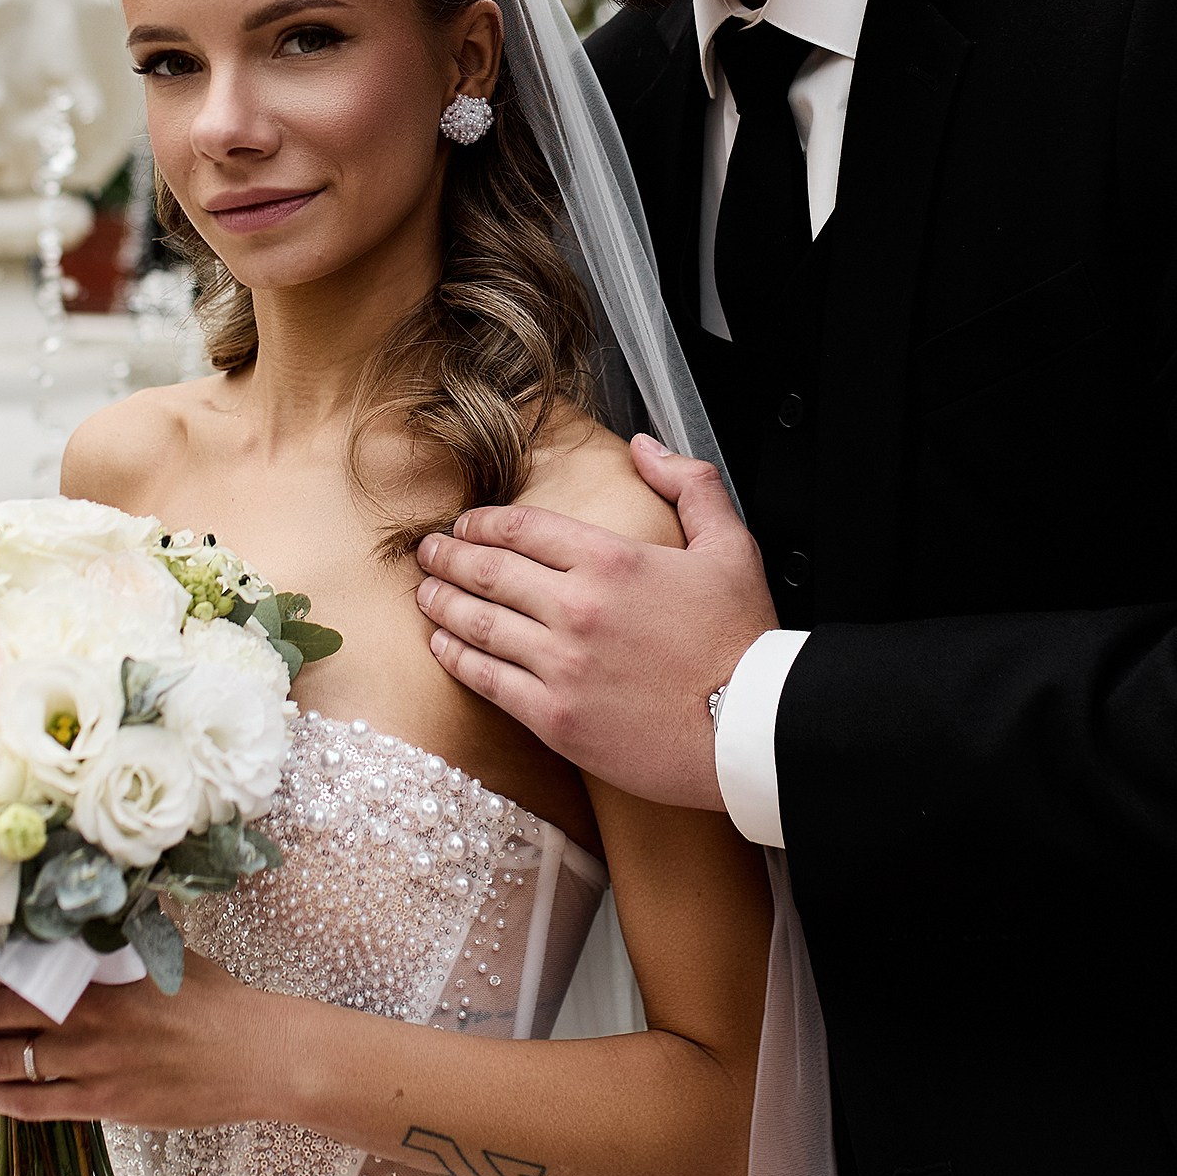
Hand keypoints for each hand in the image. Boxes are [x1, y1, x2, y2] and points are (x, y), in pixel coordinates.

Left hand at [0, 951, 288, 1129]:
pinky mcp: (104, 1105)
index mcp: (103, 979)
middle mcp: (89, 1022)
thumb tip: (98, 917)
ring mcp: (93, 1067)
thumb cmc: (220, 1003)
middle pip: (2, 1015)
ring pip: (8, 1062)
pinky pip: (33, 1105)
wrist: (260, 1057)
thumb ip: (125, 943)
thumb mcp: (170, 957)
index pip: (22, 970)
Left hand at [414, 438, 777, 809]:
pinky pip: (487, 680)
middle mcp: (577, 607)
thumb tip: (644, 447)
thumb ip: (690, 485)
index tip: (465, 525)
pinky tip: (442, 645)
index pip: (523, 527)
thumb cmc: (743, 642)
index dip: (483, 523)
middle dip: (447, 556)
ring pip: (478, 624)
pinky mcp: (556, 717)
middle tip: (426, 552)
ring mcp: (562, 665)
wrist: (752, 728)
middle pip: (488, 571)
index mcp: (612, 560)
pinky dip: (456, 658)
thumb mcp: (731, 547)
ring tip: (424, 593)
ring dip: (442, 603)